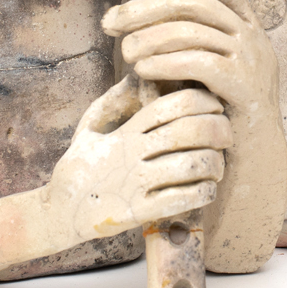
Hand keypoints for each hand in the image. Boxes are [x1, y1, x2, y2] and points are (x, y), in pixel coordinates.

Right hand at [46, 78, 230, 241]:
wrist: (59, 213)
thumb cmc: (80, 166)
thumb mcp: (89, 127)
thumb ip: (113, 100)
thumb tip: (137, 74)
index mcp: (124, 132)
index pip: (170, 105)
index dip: (201, 101)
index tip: (216, 104)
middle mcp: (131, 155)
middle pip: (187, 131)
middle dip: (217, 129)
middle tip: (227, 134)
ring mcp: (135, 184)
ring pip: (190, 165)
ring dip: (214, 163)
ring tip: (218, 165)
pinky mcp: (138, 213)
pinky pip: (182, 200)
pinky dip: (203, 192)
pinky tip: (207, 189)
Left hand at [102, 0, 278, 118]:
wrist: (253, 163)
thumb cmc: (218, 115)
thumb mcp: (206, 71)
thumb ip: (186, 43)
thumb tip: (140, 19)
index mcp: (247, 27)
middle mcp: (254, 37)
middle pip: (197, 2)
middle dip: (148, 8)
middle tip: (111, 22)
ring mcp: (252, 61)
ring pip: (194, 31)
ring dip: (150, 38)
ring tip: (124, 52)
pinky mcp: (245, 87)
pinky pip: (199, 63)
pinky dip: (165, 63)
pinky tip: (142, 70)